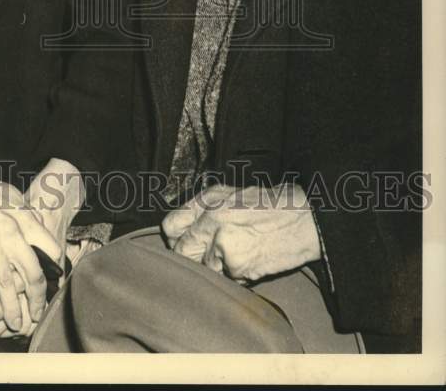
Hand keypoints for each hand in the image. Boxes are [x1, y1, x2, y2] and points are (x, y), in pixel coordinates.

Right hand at [0, 158, 84, 338]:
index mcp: (23, 216)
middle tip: (36, 314)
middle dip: (36, 297)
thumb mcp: (10, 194)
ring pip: (5, 281)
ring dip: (11, 307)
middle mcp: (10, 230)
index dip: (53, 268)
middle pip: (31, 271)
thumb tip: (38, 223)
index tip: (51, 283)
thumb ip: (25, 212)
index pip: (48, 247)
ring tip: (15, 324)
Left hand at [162, 183, 320, 283]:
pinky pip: (225, 279)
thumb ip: (201, 209)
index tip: (184, 244)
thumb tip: (180, 230)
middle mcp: (210, 220)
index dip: (176, 239)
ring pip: (204, 270)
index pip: (170, 226)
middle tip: (210, 257)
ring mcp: (222, 244)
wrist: (303, 219)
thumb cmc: (268, 206)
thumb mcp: (230, 195)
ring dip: (216, 270)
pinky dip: (234, 277)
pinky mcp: (237, 266)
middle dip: (193, 259)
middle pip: (182, 252)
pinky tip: (249, 262)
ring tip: (237, 256)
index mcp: (207, 201)